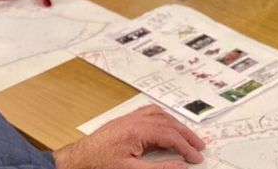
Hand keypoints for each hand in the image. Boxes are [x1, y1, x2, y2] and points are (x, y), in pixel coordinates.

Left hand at [53, 105, 204, 168]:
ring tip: (187, 137)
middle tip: (199, 146)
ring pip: (160, 115)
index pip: (170, 136)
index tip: (196, 158)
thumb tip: (181, 166)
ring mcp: (129, 119)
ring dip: (176, 125)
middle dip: (186, 135)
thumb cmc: (100, 165)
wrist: (78, 161)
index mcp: (138, 130)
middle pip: (168, 123)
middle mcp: (134, 120)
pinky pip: (149, 113)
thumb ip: (160, 168)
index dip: (186, 147)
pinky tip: (166, 126)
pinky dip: (163, 119)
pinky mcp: (124, 122)